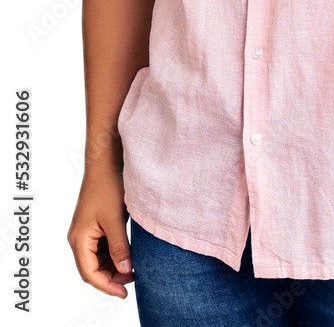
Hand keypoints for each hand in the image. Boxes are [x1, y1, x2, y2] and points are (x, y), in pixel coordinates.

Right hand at [67, 167, 133, 297]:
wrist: (105, 163)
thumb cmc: (106, 187)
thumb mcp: (114, 220)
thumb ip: (119, 247)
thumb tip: (125, 270)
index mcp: (79, 239)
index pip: (90, 273)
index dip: (107, 285)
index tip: (124, 292)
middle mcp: (79, 238)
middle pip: (92, 268)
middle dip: (111, 277)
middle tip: (133, 279)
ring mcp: (86, 232)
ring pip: (98, 259)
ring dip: (113, 266)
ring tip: (133, 268)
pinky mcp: (94, 225)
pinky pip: (101, 247)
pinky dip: (113, 254)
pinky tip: (128, 254)